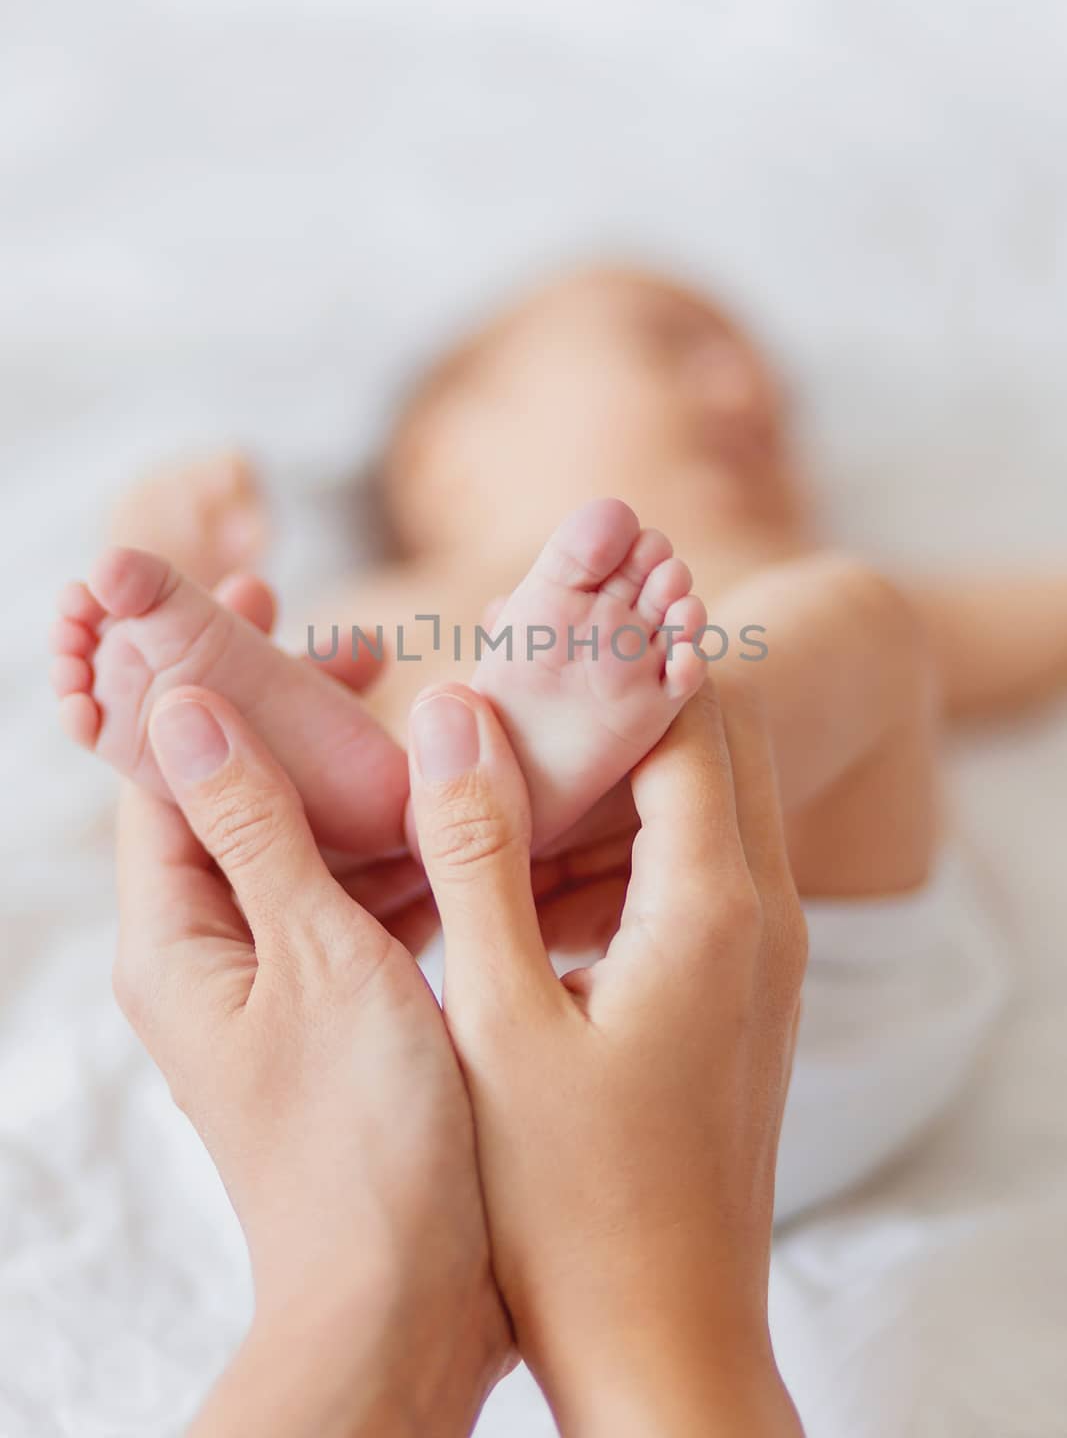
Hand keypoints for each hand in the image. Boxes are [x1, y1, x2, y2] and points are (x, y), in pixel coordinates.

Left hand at [114, 686, 510, 1437]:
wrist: (407, 1307)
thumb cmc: (361, 1141)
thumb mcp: (312, 957)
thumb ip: (256, 827)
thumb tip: (189, 706)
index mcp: (178, 940)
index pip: (168, 774)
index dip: (208, 679)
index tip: (257, 599)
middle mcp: (217, 958)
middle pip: (242, 802)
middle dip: (297, 722)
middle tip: (366, 650)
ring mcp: (284, 988)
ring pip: (316, 852)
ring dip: (364, 786)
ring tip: (430, 713)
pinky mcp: (347, 1016)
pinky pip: (366, 908)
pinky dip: (408, 858)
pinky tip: (468, 813)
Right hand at [408, 681, 807, 1436]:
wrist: (663, 1343)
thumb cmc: (568, 1202)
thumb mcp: (498, 1017)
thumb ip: (476, 851)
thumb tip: (454, 708)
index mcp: (716, 904)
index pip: (689, 709)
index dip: (611, 658)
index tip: (526, 632)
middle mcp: (766, 915)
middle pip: (715, 740)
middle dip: (620, 699)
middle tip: (507, 692)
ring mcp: (764, 958)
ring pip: (708, 805)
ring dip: (619, 775)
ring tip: (501, 773)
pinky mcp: (742, 995)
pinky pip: (699, 873)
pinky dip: (627, 846)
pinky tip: (530, 877)